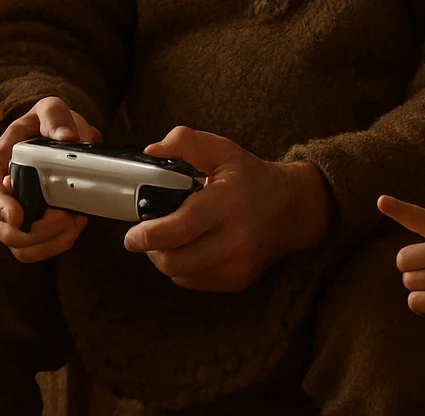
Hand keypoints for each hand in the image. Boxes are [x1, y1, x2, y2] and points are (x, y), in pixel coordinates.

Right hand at [0, 97, 101, 261]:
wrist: (57, 137)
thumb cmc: (47, 123)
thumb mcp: (50, 108)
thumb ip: (55, 117)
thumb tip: (68, 137)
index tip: (18, 216)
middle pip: (3, 228)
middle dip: (35, 231)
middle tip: (66, 218)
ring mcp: (10, 214)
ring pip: (19, 246)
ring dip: (48, 242)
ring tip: (75, 222)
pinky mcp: (28, 227)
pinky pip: (34, 251)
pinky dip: (55, 246)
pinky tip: (74, 227)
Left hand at [125, 126, 327, 291]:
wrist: (293, 209)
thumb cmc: (252, 178)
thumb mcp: (222, 150)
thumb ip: (185, 143)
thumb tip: (150, 152)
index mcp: (227, 204)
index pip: (180, 229)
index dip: (148, 234)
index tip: (132, 234)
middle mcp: (235, 240)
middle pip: (174, 260)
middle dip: (151, 248)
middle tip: (146, 233)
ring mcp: (237, 265)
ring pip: (180, 274)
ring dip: (165, 258)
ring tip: (167, 238)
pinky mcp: (237, 281)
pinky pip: (193, 281)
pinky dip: (182, 267)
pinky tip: (188, 247)